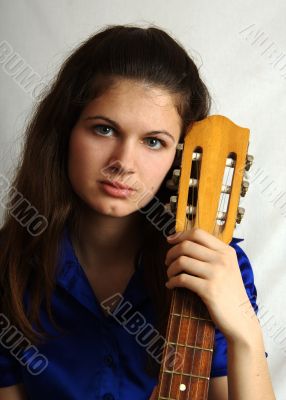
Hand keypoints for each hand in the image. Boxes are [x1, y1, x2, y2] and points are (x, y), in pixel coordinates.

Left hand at [165, 228, 259, 342]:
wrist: (240, 318)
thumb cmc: (229, 292)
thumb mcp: (227, 267)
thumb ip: (211, 254)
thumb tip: (184, 241)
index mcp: (226, 251)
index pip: (198, 233)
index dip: (180, 235)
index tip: (170, 241)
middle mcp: (222, 259)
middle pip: (187, 245)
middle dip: (171, 253)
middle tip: (167, 262)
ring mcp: (216, 274)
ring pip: (182, 261)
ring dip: (170, 268)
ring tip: (170, 275)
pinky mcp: (209, 290)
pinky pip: (182, 279)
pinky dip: (172, 281)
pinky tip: (171, 285)